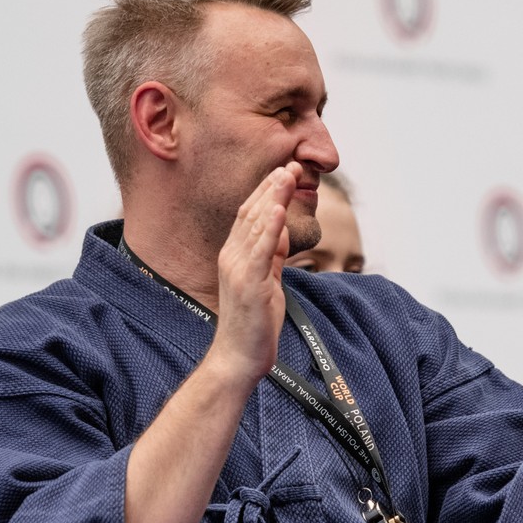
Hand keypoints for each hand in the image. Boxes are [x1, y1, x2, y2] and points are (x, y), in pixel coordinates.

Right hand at [204, 164, 297, 385]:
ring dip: (272, 198)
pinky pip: (261, 252)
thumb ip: (273, 257)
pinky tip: (277, 209)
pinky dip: (270, 228)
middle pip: (251, 213)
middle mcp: (232, 258)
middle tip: (290, 164)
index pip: (249, 215)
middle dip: (271, 187)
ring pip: (256, 226)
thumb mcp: (266, 283)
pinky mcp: (249, 285)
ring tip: (286, 175)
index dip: (266, 191)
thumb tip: (283, 234)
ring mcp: (238, 270)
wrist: (237, 358)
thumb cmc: (252, 324)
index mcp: (234, 256)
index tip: (283, 172)